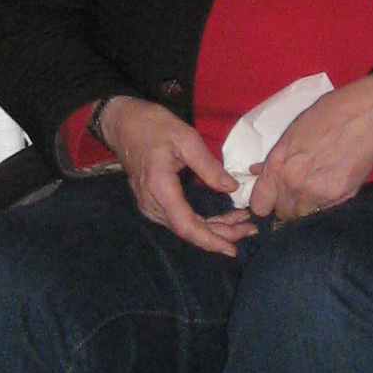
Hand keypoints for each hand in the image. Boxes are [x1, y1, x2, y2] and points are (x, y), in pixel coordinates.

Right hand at [104, 96, 251, 254]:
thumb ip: (208, 166)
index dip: (210, 241)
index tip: (232, 249)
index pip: (186, 226)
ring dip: (214, 228)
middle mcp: (151, 203)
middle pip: (188, 230)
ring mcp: (149, 205)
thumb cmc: (152, 125)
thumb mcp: (185, 138)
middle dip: (221, 234)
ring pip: (185, 227)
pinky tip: (222, 218)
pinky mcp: (152, 202)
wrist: (122, 122)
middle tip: (250, 229)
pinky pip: (179, 219)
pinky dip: (203, 222)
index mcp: (159, 187)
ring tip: (242, 223)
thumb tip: (231, 188)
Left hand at [244, 74, 372, 221]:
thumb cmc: (326, 117)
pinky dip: (325, 203)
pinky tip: (331, 185)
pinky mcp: (339, 198)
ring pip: (303, 215)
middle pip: (282, 213)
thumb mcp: (292, 133)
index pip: (259, 205)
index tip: (270, 199)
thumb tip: (256, 172)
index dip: (264, 203)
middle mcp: (293, 184)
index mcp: (277, 165)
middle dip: (287, 204)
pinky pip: (325, 210)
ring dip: (306, 206)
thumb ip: (273, 158)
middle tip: (297, 190)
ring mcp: (316, 194)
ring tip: (315, 188)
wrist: (363, 119)